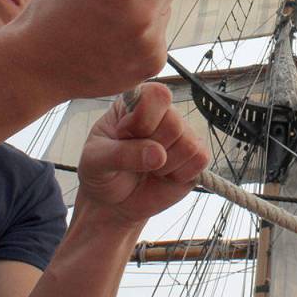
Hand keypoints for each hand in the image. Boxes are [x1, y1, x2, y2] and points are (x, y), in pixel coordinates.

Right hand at [9, 0, 190, 100]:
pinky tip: (111, 37)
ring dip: (145, 6)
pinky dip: (142, 31)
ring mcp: (149, 42)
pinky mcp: (152, 63)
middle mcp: (142, 13)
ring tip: (107, 18)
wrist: (37, 65)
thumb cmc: (53, 5)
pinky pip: (158, 34)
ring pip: (165, 8)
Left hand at [75, 83, 209, 227]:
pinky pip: (201, 160)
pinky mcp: (196, 156)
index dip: (143, 119)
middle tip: (136, 157)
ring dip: (165, 166)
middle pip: (174, 124)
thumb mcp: (96, 161)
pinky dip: (180, 175)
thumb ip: (121, 154)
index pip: (156, 95)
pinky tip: (164, 175)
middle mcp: (164, 113)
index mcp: (137, 103)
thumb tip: (158, 155)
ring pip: (189, 145)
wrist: (113, 201)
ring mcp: (183, 134)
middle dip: (152, 149)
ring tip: (149, 168)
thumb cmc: (101, 172)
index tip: (123, 134)